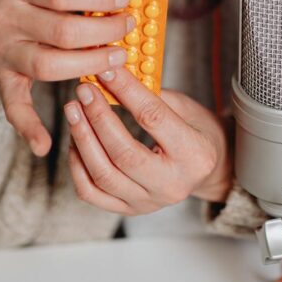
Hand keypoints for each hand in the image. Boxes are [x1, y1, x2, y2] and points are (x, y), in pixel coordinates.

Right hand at [0, 0, 135, 156]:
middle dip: (104, 32)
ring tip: (119, 60)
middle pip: (62, 32)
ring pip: (47, 68)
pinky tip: (48, 145)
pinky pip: (14, 107)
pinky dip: (29, 128)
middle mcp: (7, 19)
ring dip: (87, 68)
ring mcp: (4, 53)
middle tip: (131, 29)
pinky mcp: (3, 80)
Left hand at [64, 67, 233, 213]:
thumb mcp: (186, 108)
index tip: (105, 71)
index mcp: (194, 155)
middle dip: (98, 117)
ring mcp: (149, 202)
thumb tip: (113, 75)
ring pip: (103, 175)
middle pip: (123, 152)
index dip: (126, 91)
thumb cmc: (197, 132)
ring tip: (73, 111)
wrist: (208, 170)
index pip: (153, 118)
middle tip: (84, 91)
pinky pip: (92, 192)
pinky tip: (75, 140)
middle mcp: (172, 185)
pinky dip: (77, 165)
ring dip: (82, 138)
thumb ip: (152, 95)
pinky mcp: (129, 210)